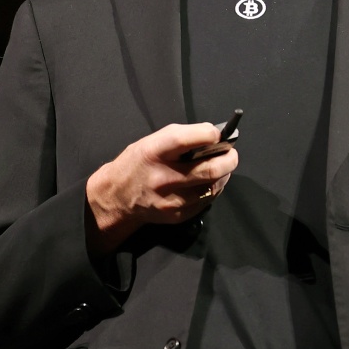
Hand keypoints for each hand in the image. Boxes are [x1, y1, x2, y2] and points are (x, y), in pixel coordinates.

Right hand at [85, 122, 237, 254]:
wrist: (117, 197)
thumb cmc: (138, 163)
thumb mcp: (151, 142)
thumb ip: (181, 137)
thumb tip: (214, 136)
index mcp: (154, 152)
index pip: (187, 139)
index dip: (209, 134)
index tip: (217, 134)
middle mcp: (163, 177)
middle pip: (210, 169)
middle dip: (229, 159)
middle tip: (231, 154)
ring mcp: (171, 200)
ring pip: (213, 187)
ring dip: (224, 175)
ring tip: (221, 167)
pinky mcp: (178, 215)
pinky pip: (206, 201)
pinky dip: (213, 189)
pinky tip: (208, 182)